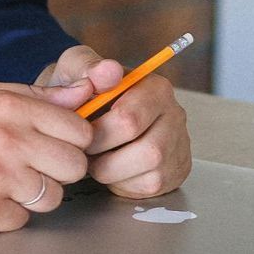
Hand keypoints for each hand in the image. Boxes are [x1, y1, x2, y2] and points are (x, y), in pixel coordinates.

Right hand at [0, 78, 94, 234]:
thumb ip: (31, 95)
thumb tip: (82, 94)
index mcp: (6, 105)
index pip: (79, 129)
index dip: (71, 140)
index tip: (55, 144)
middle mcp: (6, 139)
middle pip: (75, 165)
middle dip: (56, 169)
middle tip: (28, 167)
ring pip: (53, 197)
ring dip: (31, 195)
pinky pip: (23, 220)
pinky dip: (5, 214)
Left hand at [37, 44, 191, 198]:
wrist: (83, 112)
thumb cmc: (81, 90)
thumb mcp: (75, 68)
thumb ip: (86, 66)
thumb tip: (108, 70)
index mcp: (155, 87)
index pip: (130, 119)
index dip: (97, 132)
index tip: (78, 131)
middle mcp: (174, 114)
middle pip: (147, 150)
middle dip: (106, 155)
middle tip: (83, 148)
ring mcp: (178, 144)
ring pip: (151, 173)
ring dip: (112, 170)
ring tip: (94, 157)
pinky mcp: (174, 170)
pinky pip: (150, 187)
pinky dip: (122, 182)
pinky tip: (109, 166)